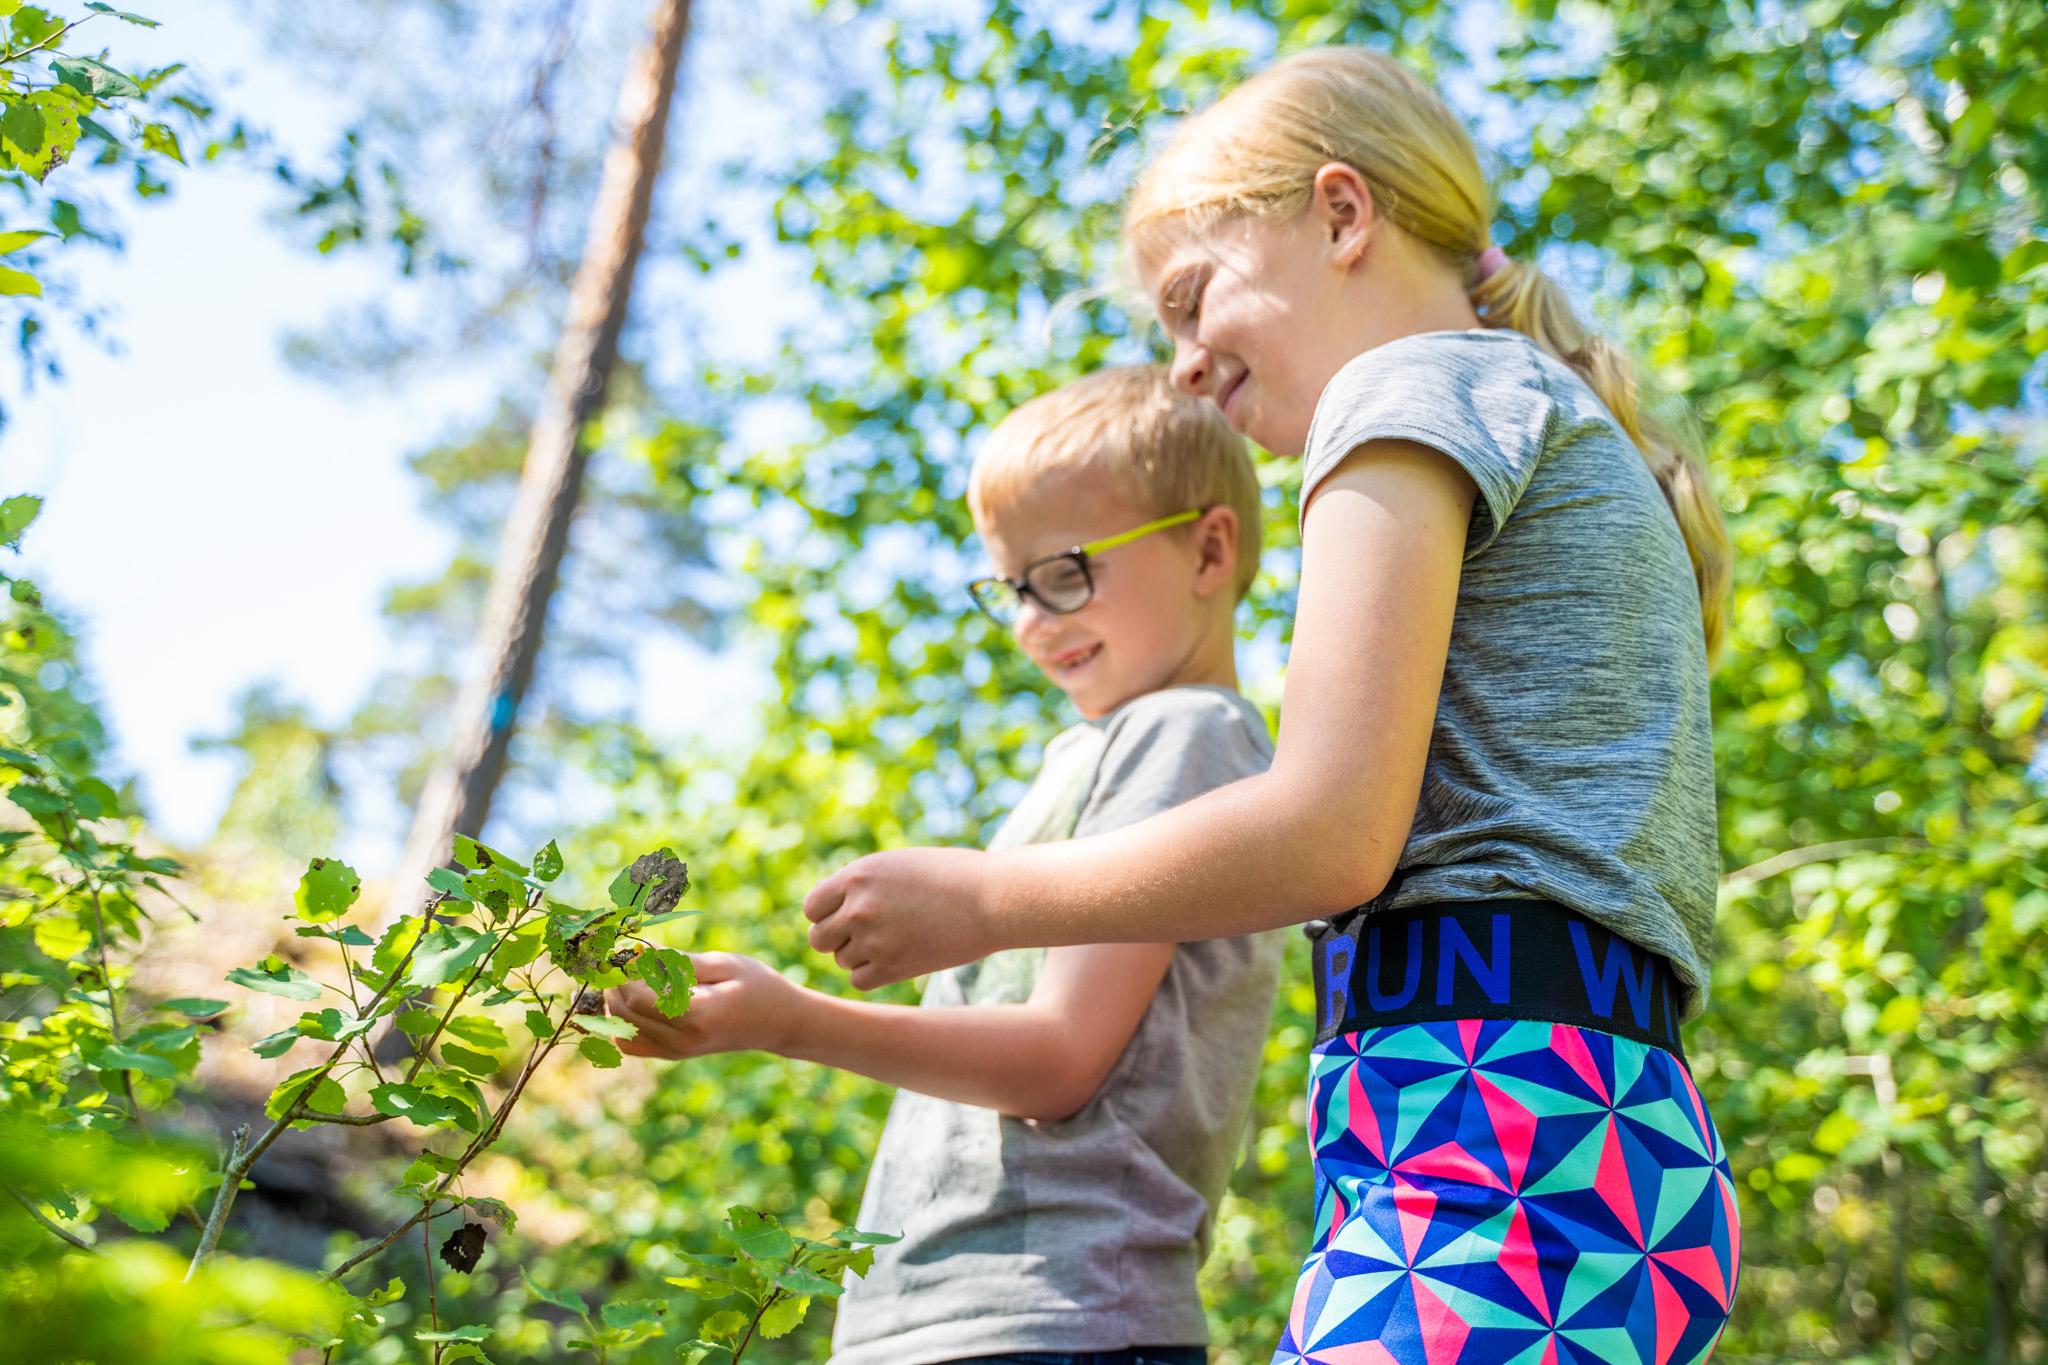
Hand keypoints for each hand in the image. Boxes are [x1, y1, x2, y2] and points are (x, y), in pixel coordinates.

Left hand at [605, 952, 806, 1059]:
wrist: (778, 1023)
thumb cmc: (757, 986)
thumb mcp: (724, 964)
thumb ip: (679, 962)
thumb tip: (638, 951)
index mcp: (697, 1016)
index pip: (638, 996)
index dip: (625, 969)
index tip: (626, 945)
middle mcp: (680, 1040)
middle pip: (624, 1010)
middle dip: (616, 979)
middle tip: (624, 952)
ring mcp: (673, 1051)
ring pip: (620, 1026)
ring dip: (617, 996)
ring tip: (631, 970)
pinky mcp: (670, 1054)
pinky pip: (628, 1041)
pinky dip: (621, 1018)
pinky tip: (635, 995)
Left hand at [802, 846, 995, 988]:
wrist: (992, 899)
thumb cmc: (952, 876)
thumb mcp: (899, 865)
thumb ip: (862, 884)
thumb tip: (831, 906)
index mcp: (857, 876)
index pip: (812, 907)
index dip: (827, 914)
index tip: (847, 917)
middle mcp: (858, 908)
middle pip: (819, 938)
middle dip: (837, 938)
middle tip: (866, 935)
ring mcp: (873, 939)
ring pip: (842, 960)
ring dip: (860, 955)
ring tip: (894, 942)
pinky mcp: (893, 967)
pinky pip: (860, 980)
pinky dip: (872, 975)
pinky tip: (897, 960)